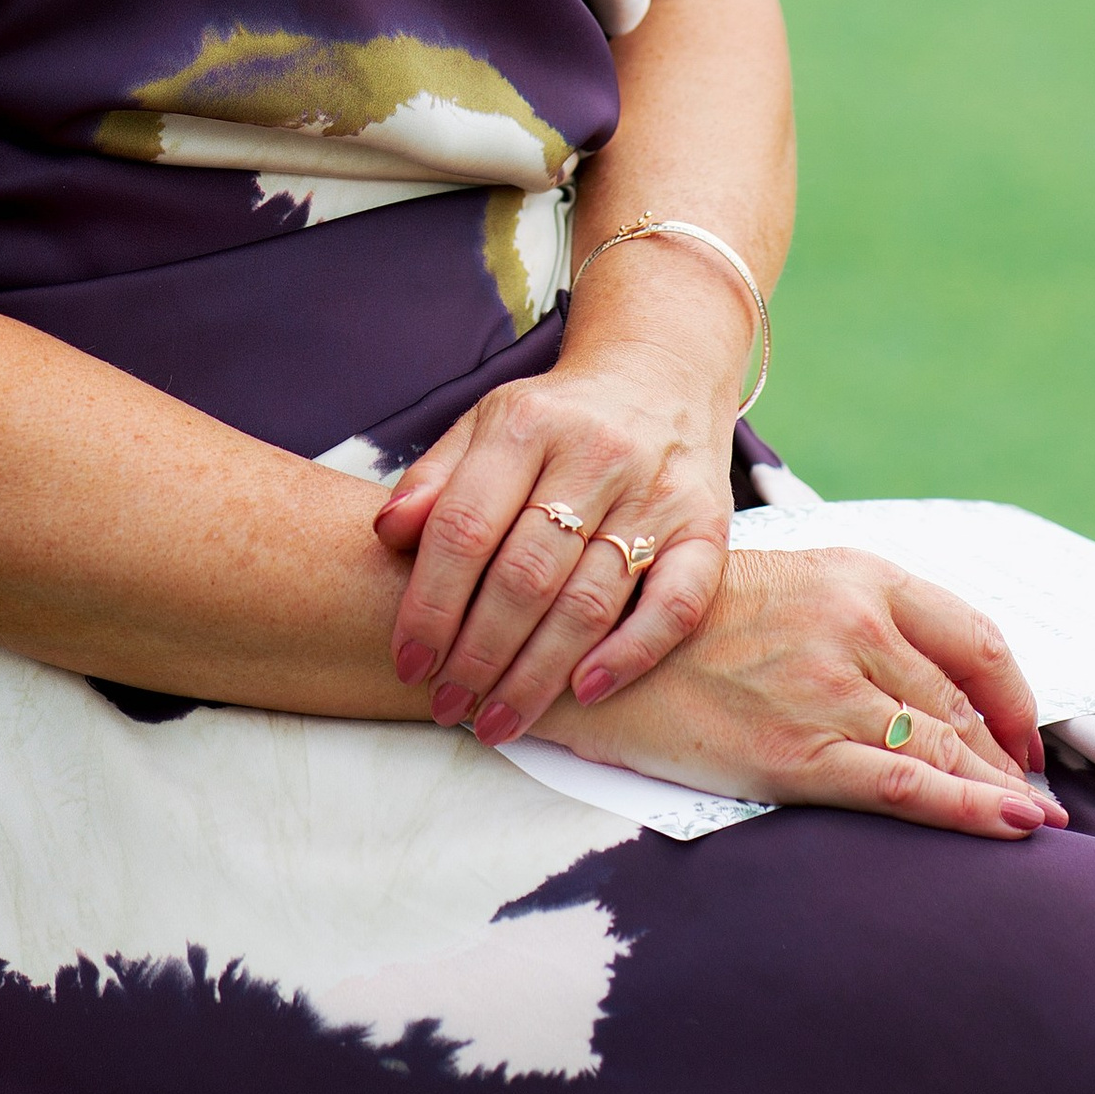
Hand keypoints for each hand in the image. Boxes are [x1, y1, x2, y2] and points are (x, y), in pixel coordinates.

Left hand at [374, 351, 733, 746]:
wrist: (660, 373)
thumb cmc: (558, 418)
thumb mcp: (486, 424)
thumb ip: (435, 479)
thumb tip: (387, 534)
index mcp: (527, 425)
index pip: (465, 528)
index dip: (429, 605)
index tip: (408, 662)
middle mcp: (595, 455)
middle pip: (525, 575)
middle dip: (478, 654)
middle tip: (448, 704)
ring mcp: (656, 492)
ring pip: (589, 601)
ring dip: (536, 674)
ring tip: (496, 720)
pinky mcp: (707, 526)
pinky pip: (674, 603)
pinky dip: (630, 654)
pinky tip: (584, 693)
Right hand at [549, 548, 1058, 842]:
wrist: (590, 648)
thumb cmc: (684, 623)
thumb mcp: (786, 588)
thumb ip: (859, 622)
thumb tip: (933, 687)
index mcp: (856, 573)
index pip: (974, 638)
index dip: (1014, 697)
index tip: (1024, 736)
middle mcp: (853, 622)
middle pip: (962, 703)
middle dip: (1006, 758)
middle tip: (1031, 796)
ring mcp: (827, 688)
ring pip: (945, 747)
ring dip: (999, 791)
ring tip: (1032, 823)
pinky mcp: (799, 753)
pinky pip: (909, 786)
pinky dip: (973, 811)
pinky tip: (1014, 828)